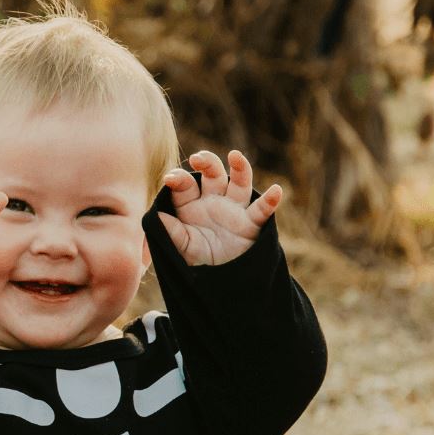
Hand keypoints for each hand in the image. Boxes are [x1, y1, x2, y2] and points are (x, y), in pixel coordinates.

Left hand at [158, 150, 281, 265]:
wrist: (221, 279)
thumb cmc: (199, 259)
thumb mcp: (182, 248)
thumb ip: (171, 232)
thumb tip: (158, 215)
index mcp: (191, 204)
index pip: (185, 185)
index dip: (178, 179)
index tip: (169, 179)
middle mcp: (214, 200)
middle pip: (212, 174)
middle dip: (206, 163)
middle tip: (197, 159)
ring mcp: (234, 209)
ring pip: (239, 183)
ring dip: (239, 168)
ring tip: (235, 156)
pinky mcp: (252, 222)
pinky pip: (262, 209)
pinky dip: (270, 200)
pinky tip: (276, 191)